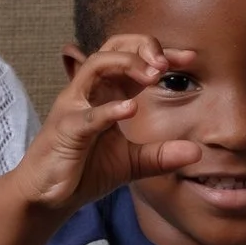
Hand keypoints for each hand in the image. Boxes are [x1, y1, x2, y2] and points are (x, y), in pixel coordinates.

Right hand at [15, 36, 201, 212]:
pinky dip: (109, 109)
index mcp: (106, 93)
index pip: (133, 59)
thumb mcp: (131, 163)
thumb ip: (161, 155)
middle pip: (112, 48)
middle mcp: (89, 92)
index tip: (189, 58)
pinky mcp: (66, 130)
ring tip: (153, 75)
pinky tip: (131, 109)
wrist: (48, 197)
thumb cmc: (84, 171)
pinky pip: (88, 114)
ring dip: (127, 64)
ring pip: (97, 66)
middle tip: (167, 63)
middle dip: (142, 47)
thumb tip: (197, 152)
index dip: (160, 54)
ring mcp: (75, 107)